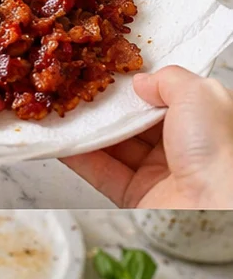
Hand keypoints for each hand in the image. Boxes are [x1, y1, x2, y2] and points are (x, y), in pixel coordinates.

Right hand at [62, 65, 232, 208]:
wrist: (216, 208)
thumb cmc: (220, 152)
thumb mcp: (201, 94)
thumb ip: (169, 78)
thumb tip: (141, 80)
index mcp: (202, 120)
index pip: (163, 97)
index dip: (136, 85)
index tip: (108, 70)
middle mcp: (181, 146)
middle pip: (133, 120)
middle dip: (106, 106)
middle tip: (78, 86)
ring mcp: (157, 172)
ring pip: (114, 145)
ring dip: (88, 129)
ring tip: (63, 109)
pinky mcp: (136, 196)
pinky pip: (101, 172)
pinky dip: (79, 156)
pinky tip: (63, 140)